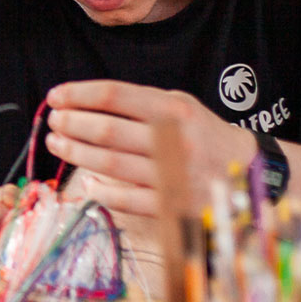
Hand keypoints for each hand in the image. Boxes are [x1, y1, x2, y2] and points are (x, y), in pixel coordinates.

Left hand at [45, 80, 256, 219]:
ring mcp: (174, 175)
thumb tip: (82, 103)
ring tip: (57, 144)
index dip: (79, 95)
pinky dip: (100, 190)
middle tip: (53, 122)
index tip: (55, 96)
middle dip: (72, 124)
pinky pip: (126, 200)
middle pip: (108, 131)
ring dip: (76, 153)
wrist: (247, 172)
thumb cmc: (200, 133)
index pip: (115, 96)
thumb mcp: (178, 106)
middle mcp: (175, 140)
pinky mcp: (173, 206)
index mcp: (174, 110)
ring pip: (111, 164)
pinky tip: (86, 181)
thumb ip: (137, 104)